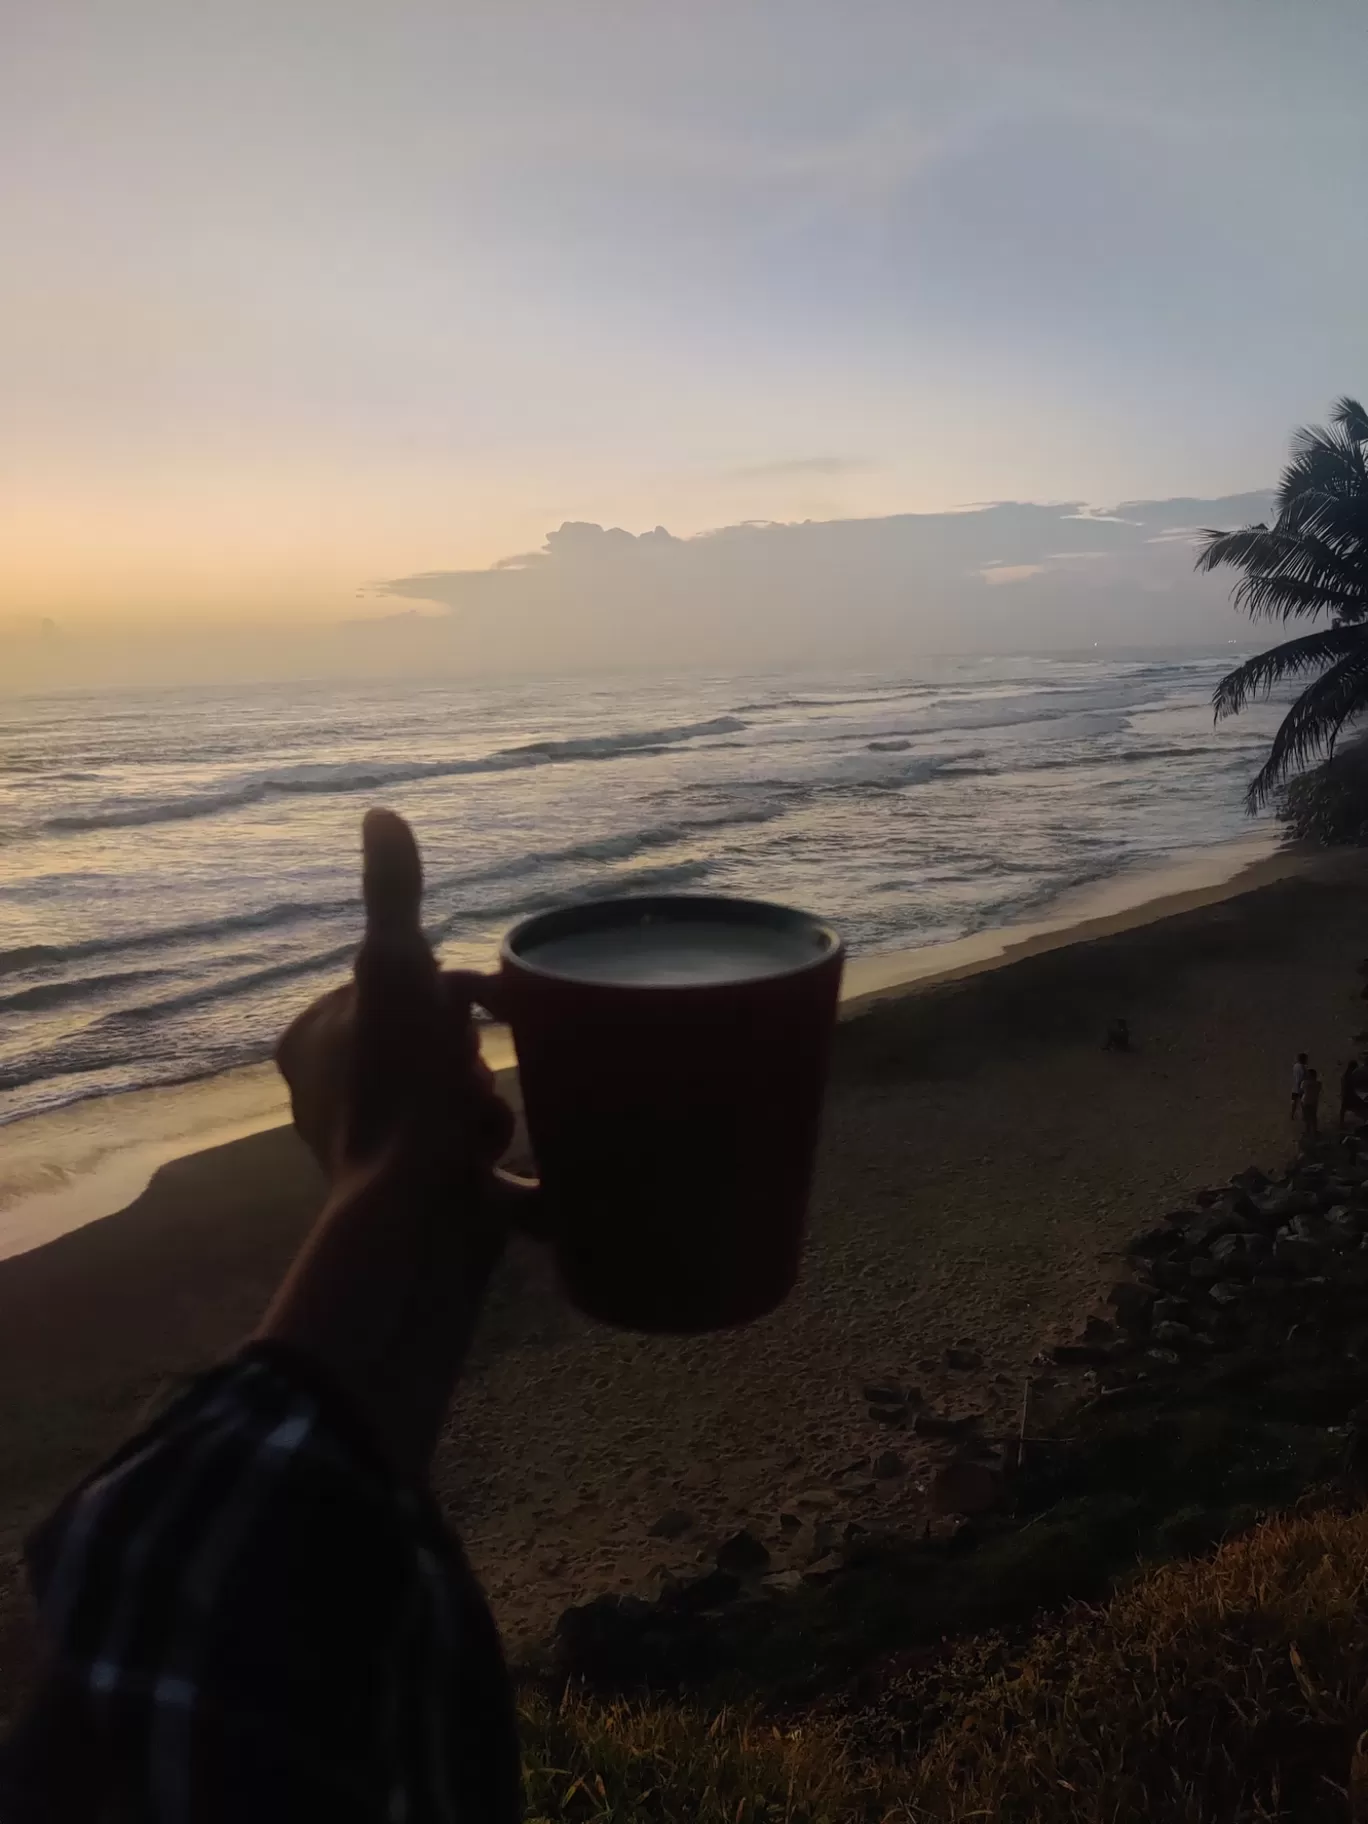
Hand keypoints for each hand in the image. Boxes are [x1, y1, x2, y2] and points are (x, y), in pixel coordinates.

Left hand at [264, 810, 538, 1473]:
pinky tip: (524, 1180)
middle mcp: (330, 1100)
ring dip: (490, 1111)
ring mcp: (375, 1156)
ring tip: (492, 1134)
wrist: (417, 1235)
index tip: (471, 1018)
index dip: (447, 996)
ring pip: (461, 1101)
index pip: (403, 984)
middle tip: (478, 1086)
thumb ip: (392, 898)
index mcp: (312, 1043)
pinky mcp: (417, 1205)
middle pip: (435, 1043)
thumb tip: (380, 813)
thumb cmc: (401, 1098)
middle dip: (472, 1061)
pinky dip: (507, 1172)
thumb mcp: (397, 976)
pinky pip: (478, 1168)